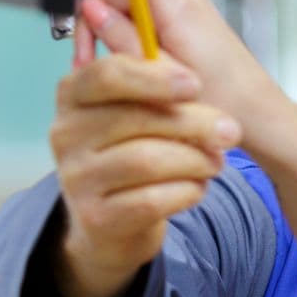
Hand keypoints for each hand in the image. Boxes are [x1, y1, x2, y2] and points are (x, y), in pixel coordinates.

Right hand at [48, 52, 241, 296]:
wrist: (112, 222)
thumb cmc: (134, 150)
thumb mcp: (139, 112)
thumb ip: (159, 91)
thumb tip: (193, 82)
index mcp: (74, 94)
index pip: (107, 74)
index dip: (155, 77)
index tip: (196, 84)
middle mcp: (66, 134)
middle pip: (136, 119)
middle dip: (194, 123)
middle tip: (230, 132)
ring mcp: (76, 178)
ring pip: (147, 161)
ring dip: (195, 160)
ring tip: (216, 162)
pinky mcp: (96, 217)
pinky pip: (153, 200)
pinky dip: (187, 191)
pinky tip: (197, 188)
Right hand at [72, 0, 278, 136]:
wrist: (261, 116)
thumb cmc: (221, 101)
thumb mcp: (162, 76)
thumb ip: (123, 39)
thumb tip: (90, 9)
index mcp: (175, 7)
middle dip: (99, 21)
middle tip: (90, 62)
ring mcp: (187, 6)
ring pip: (132, 8)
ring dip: (117, 34)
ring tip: (124, 75)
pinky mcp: (190, 19)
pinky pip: (149, 17)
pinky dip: (135, 37)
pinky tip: (140, 68)